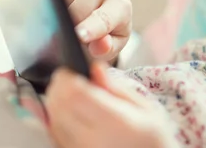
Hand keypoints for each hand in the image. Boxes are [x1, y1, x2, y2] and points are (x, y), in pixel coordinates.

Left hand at [46, 63, 169, 147]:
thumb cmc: (152, 135)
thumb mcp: (144, 107)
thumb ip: (116, 87)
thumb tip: (95, 68)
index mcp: (114, 121)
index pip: (75, 94)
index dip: (66, 77)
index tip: (70, 70)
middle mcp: (93, 139)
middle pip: (59, 106)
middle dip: (58, 87)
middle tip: (68, 78)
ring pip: (53, 120)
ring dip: (55, 102)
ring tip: (70, 94)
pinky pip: (56, 134)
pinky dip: (57, 118)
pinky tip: (69, 112)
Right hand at [54, 0, 131, 62]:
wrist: (104, 11)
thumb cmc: (109, 31)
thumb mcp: (113, 45)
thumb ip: (107, 48)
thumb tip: (101, 45)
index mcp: (120, 5)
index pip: (103, 19)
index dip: (91, 28)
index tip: (81, 35)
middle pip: (75, 15)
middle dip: (72, 30)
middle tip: (80, 36)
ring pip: (60, 5)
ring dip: (61, 19)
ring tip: (74, 21)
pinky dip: (52, 7)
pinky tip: (64, 10)